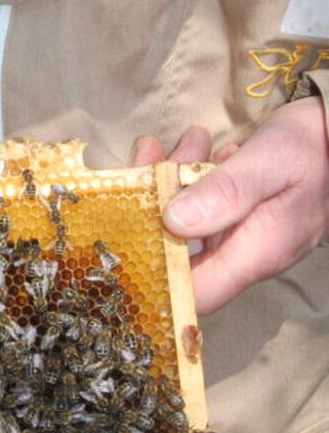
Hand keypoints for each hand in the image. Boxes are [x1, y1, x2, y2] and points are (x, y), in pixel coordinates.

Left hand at [132, 98, 328, 315]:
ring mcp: (246, 234)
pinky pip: (208, 204)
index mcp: (255, 254)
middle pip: (182, 251)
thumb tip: (173, 221)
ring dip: (172, 182)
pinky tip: (198, 147)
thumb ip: (225, 193)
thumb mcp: (269, 164)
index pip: (194, 291)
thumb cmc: (314, 148)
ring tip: (174, 141)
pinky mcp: (246, 213)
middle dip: (154, 206)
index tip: (124, 234)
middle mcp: (247, 252)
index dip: (154, 274)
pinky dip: (193, 176)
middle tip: (150, 155)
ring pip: (191, 222)